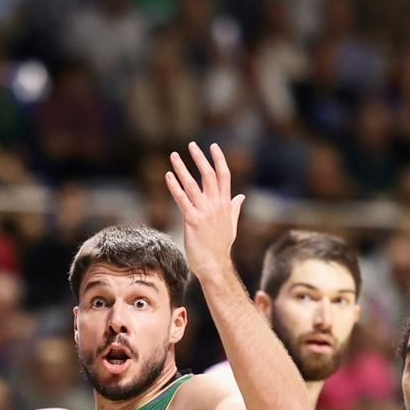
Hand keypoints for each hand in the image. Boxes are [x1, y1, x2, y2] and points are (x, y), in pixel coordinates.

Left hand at [163, 141, 244, 280]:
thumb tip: (241, 196)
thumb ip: (234, 208)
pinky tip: (168, 176)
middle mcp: (216, 206)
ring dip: (182, 169)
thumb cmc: (221, 246)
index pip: (224, 176)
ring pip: (193, 185)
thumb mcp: (231, 225)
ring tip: (174, 156)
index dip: (219, 160)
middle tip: (191, 145)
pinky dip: (174, 186)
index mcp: (226, 205)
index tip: (213, 146)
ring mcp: (204, 213)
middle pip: (209, 176)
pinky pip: (182, 200)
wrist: (215, 265)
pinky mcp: (192, 220)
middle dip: (200, 159)